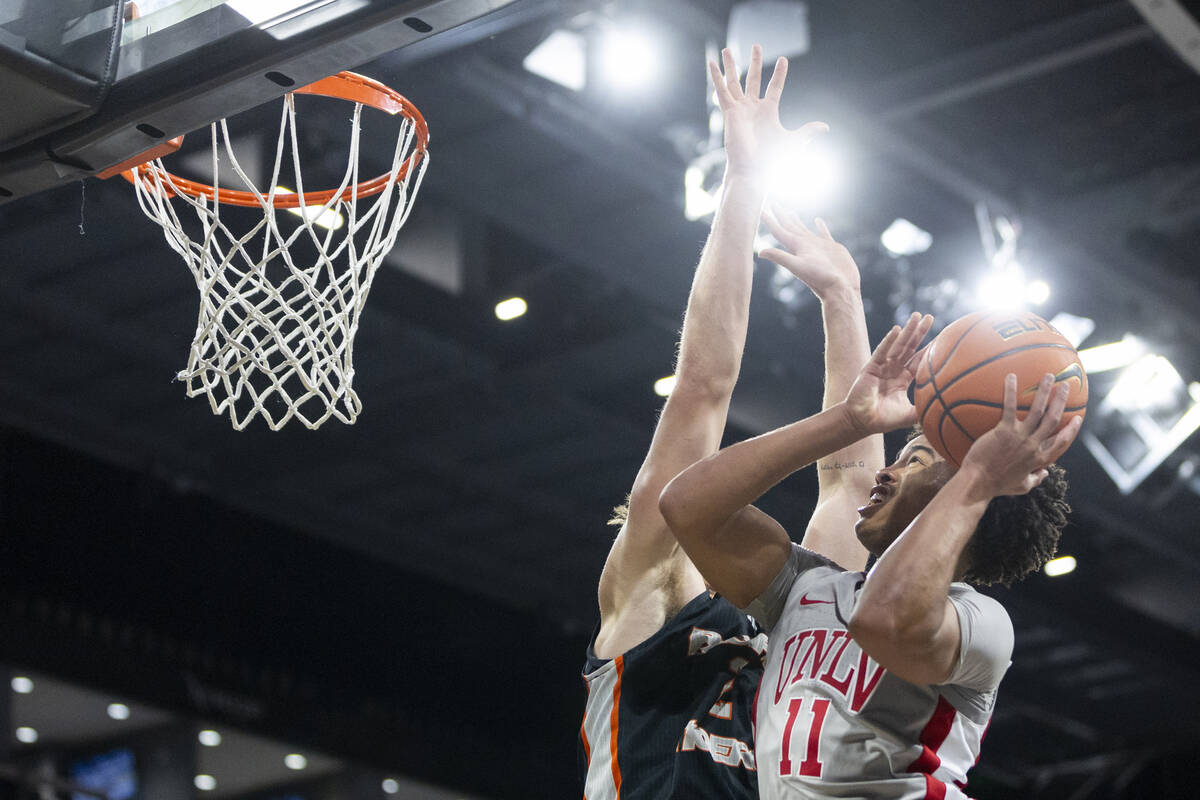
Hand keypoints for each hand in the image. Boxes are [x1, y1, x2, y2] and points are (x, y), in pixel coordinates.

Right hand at [709, 45, 826, 180]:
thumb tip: (825, 127)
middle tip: (756, 45)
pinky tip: (712, 63)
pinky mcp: (730, 111)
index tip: (784, 60)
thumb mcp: (793, 141)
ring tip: (726, 48)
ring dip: (731, 65)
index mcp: (768, 111)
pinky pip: (722, 90)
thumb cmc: (770, 159)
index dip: (779, 74)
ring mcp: (740, 108)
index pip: (775, 87)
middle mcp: (752, 107)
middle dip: (754, 62)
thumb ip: (808, 131)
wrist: (753, 168)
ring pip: (734, 81)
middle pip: (752, 79)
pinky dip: (716, 77)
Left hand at [760, 210, 858, 297]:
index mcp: (797, 246)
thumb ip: (781, 257)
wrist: (841, 289)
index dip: (770, 220)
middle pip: (789, 226)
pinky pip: (824, 233)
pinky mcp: (831, 248)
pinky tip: (818, 220)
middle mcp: (805, 245)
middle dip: (780, 215)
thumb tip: (759, 252)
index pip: (780, 230)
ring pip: (804, 229)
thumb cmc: (821, 279)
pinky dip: (820, 226)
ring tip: (790, 211)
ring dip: (796, 220)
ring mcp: (818, 246)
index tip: (760, 208)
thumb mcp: (799, 266)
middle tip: (772, 202)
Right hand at [844, 313, 933, 433]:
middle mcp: (894, 369)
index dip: (929, 348)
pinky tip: (897, 329)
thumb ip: (924, 410)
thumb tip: (946, 412)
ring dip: (908, 330)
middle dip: (919, 332)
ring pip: (898, 345)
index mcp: (903, 379)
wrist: (861, 422)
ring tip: (916, 316)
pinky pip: (882, 351)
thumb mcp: (909, 415)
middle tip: (930, 317)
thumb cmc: (883, 420)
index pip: (918, 359)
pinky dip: (889, 340)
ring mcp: (882, 367)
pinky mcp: (871, 367)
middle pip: (910, 347)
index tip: (942, 336)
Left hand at [959, 373, 1082, 497]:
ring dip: (1045, 391)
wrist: (979, 483)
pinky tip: (1012, 377)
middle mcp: (1034, 445)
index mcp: (1040, 458)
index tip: (1078, 418)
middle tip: (1066, 385)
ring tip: (1049, 376)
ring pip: (1038, 410)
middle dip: (1061, 400)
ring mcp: (1020, 437)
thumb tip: (1045, 473)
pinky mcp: (1003, 431)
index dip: (1072, 429)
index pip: (1062, 441)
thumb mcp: (1023, 486)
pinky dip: (1011, 391)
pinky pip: (1009, 407)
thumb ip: (1036, 479)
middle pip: (1053, 418)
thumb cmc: (998, 485)